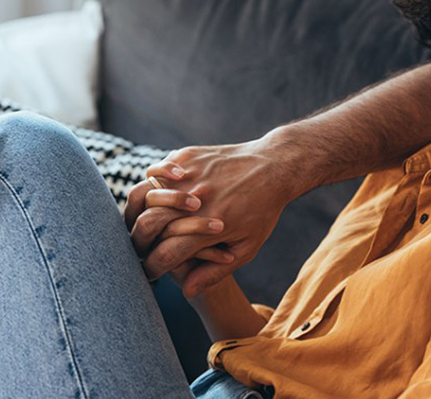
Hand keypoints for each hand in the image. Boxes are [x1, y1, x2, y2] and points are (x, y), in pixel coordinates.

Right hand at [126, 132, 306, 296]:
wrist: (274, 167)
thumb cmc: (263, 211)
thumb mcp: (248, 247)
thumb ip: (216, 272)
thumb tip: (186, 291)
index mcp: (211, 227)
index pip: (165, 255)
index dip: (152, 268)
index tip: (150, 272)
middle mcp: (197, 201)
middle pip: (147, 225)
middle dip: (138, 242)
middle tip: (140, 247)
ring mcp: (190, 176)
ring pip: (144, 194)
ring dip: (138, 211)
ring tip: (144, 219)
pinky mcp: (188, 156)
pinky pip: (156, 170)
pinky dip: (151, 182)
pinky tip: (158, 190)